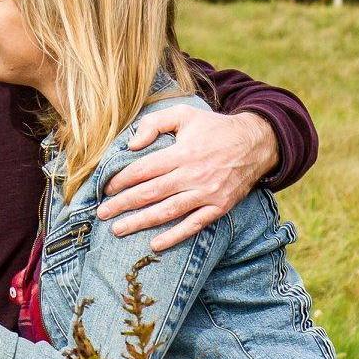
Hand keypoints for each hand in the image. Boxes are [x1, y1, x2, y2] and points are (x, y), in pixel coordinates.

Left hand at [99, 107, 277, 250]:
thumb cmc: (214, 128)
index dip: (121, 180)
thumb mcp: (185, 114)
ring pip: (168, 212)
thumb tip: (132, 144)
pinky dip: (175, 236)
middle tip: (102, 213)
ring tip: (118, 230)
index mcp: (182, 153)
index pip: (143, 170)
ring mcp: (207, 193)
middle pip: (150, 193)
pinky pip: (194, 225)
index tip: (105, 189)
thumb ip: (155, 123)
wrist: (256, 143)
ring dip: (141, 222)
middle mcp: (193, 175)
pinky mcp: (219, 207)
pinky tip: (155, 244)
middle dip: (123, 204)